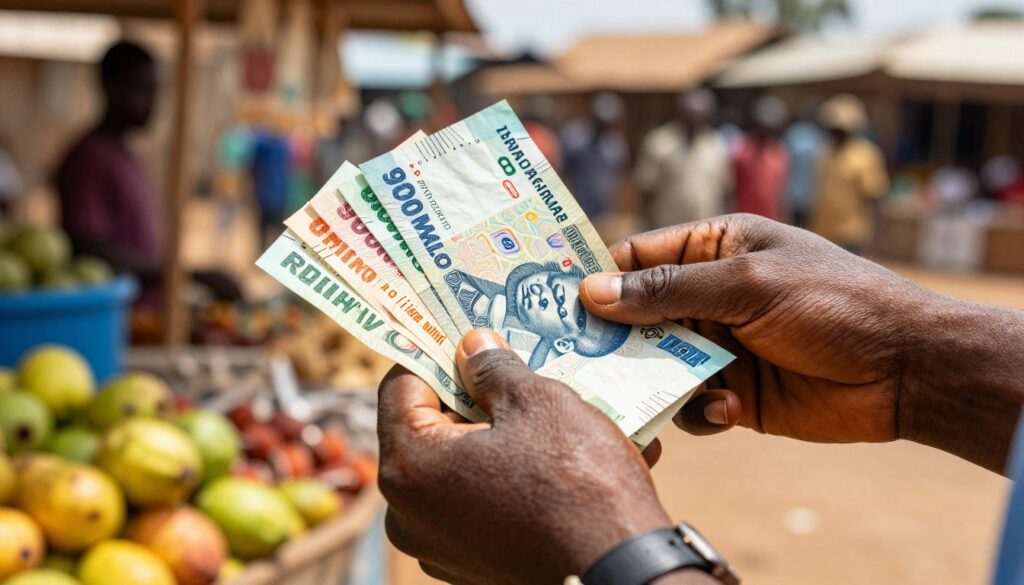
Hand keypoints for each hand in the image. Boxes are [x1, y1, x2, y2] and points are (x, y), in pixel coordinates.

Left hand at [378, 329, 707, 584]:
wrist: (623, 571)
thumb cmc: (577, 482)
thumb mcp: (537, 403)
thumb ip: (493, 368)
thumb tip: (472, 347)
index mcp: (409, 467)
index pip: (400, 385)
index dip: (435, 351)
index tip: (465, 333)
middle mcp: (409, 515)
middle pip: (431, 429)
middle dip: (474, 395)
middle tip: (514, 365)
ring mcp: (441, 547)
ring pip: (463, 466)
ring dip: (501, 435)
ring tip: (551, 408)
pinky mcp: (475, 567)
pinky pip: (485, 503)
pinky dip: (514, 476)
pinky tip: (563, 456)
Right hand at [579, 215, 938, 444]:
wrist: (905, 370)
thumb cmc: (833, 302)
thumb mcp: (748, 285)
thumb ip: (669, 289)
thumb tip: (593, 292)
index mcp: (714, 249)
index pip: (637, 257)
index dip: (597, 276)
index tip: (550, 300)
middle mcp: (709, 296)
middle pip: (636, 315)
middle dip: (612, 337)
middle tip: (577, 358)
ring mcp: (719, 346)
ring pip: (655, 364)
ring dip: (654, 379)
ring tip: (663, 389)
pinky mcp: (732, 394)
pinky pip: (689, 404)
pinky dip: (698, 410)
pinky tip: (727, 408)